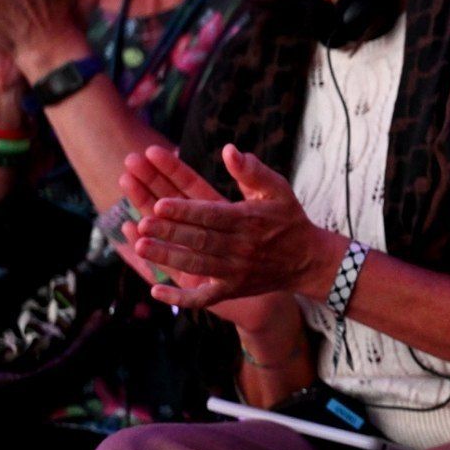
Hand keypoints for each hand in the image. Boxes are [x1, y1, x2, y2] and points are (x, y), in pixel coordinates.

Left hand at [120, 145, 302, 335]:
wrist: (309, 260)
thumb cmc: (289, 219)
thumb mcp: (278, 190)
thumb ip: (253, 171)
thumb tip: (229, 150)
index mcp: (249, 220)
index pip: (212, 214)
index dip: (185, 211)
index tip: (160, 204)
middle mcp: (242, 247)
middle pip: (200, 239)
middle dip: (170, 232)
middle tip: (143, 224)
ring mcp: (236, 271)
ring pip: (198, 265)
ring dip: (168, 257)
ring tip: (140, 247)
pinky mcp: (233, 289)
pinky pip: (205, 298)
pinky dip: (181, 298)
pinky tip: (156, 292)